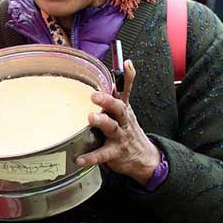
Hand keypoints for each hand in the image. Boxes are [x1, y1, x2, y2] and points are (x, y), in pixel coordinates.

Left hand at [75, 60, 160, 186]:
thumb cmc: (127, 128)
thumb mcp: (125, 109)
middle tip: (95, 95)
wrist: (143, 157)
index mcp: (123, 109)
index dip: (128, 77)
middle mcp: (123, 121)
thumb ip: (120, 90)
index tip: (127, 63)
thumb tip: (122, 65)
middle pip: (118, 107)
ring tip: (90, 117)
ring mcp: (120, 137)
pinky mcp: (115, 153)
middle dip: (108, 100)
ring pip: (112, 128)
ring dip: (101, 122)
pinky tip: (79, 158)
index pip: (126, 90)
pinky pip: (102, 155)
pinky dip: (91, 157)